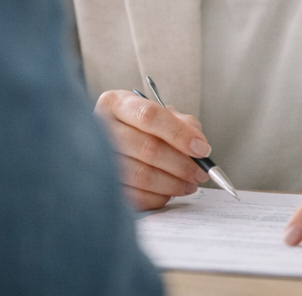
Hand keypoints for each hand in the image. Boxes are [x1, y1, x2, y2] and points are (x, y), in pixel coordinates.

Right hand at [95, 89, 213, 210]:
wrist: (118, 141)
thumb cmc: (143, 128)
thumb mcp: (163, 115)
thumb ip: (184, 124)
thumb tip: (199, 145)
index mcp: (115, 103)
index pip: (149, 116)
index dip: (179, 134)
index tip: (202, 149)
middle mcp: (100, 127)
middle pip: (147, 148)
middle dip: (181, 164)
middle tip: (201, 172)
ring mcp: (98, 158)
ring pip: (142, 175)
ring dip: (173, 184)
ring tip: (189, 183)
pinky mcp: (103, 184)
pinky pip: (136, 196)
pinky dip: (159, 197)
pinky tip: (168, 191)